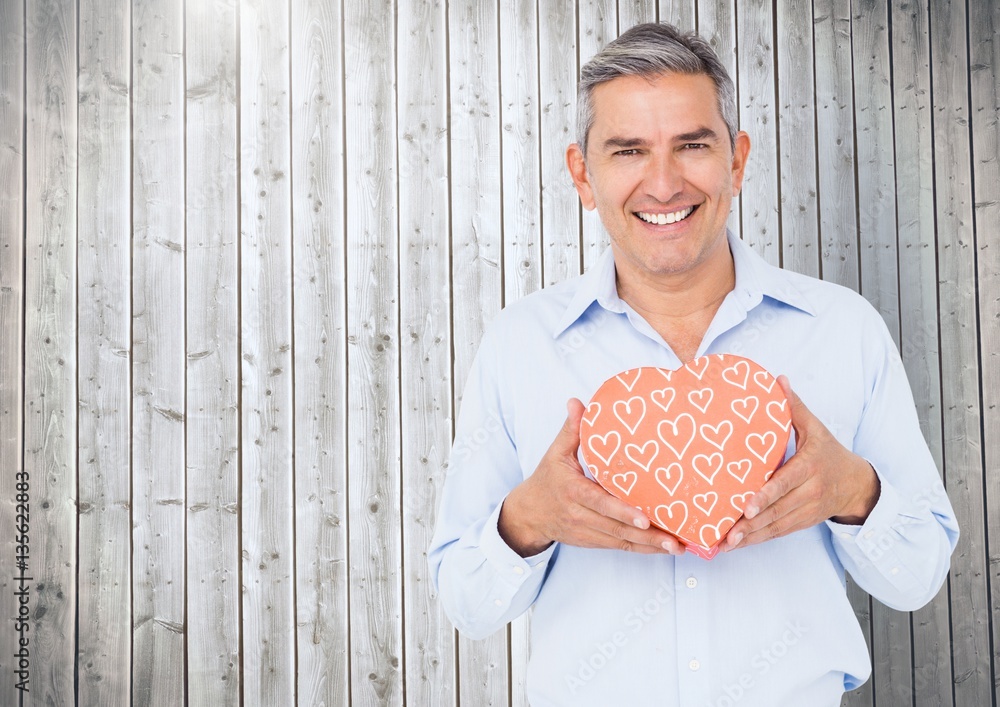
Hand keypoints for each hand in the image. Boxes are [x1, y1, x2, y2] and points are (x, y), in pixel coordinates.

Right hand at [498, 398, 684, 556]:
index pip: (601, 504)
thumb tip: (577, 402)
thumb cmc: (546, 481)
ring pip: (621, 542)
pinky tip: (662, 548)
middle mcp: (580, 516)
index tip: (645, 518)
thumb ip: (571, 430)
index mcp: (573, 492)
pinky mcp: (592, 542)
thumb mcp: (555, 454)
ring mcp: (587, 532)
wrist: (528, 515)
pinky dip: (641, 549)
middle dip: (647, 536)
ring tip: (676, 547)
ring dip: (650, 546)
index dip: (623, 512)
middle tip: (675, 540)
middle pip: (617, 529)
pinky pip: (619, 547)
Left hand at [723, 376, 880, 551]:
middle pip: (778, 510)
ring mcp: (807, 510)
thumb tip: (779, 380)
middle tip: (727, 533)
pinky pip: (779, 533)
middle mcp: (809, 492)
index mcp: (809, 467)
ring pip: (776, 526)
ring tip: (725, 544)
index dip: (766, 496)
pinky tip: (736, 545)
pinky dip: (758, 540)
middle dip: (751, 524)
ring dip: (751, 537)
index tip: (746, 507)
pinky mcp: (803, 523)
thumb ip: (795, 407)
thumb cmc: (828, 452)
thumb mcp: (816, 427)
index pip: (785, 483)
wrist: (856, 484)